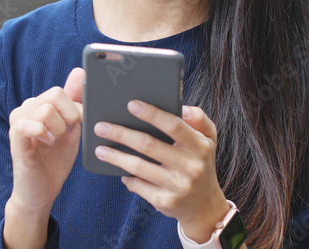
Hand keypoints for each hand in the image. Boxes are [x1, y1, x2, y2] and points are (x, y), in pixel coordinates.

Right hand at [6, 67, 84, 214]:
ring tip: (51, 142)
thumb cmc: (55, 161)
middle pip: (55, 95)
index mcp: (39, 105)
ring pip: (46, 109)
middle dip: (68, 118)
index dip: (73, 110)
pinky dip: (44, 135)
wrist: (42, 192)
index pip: (61, 90)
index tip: (71, 128)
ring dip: (57, 130)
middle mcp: (25, 109)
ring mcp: (18, 122)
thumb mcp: (72, 129)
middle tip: (62, 136)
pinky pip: (30, 124)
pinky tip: (43, 145)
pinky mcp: (15, 138)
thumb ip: (75, 101)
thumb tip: (81, 71)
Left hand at [92, 101, 229, 242]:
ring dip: (115, 157)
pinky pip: (138, 185)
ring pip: (139, 167)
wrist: (204, 205)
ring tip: (100, 149)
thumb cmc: (200, 162)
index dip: (151, 114)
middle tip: (101, 127)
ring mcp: (178, 186)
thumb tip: (180, 106)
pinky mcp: (165, 202)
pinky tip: (117, 169)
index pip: (174, 125)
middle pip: (149, 145)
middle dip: (121, 134)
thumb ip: (198, 118)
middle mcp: (191, 167)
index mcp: (200, 146)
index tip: (130, 104)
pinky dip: (126, 177)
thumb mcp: (208, 138)